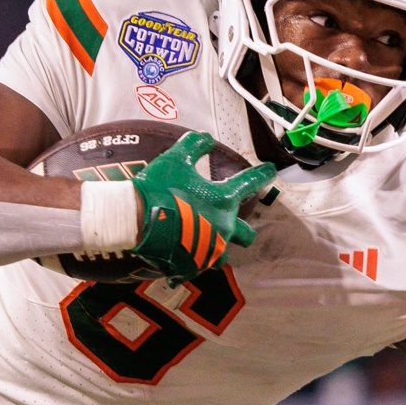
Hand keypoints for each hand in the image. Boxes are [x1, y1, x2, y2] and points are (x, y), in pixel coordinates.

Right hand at [129, 131, 276, 283]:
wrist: (133, 220)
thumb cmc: (157, 188)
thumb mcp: (175, 159)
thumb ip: (194, 145)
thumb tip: (207, 138)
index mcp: (223, 200)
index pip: (251, 184)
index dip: (263, 175)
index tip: (272, 171)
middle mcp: (223, 228)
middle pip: (247, 234)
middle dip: (244, 229)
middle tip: (231, 222)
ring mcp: (209, 250)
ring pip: (223, 254)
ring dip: (217, 246)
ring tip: (204, 241)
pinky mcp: (192, 266)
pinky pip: (200, 264)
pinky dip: (194, 257)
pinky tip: (183, 251)